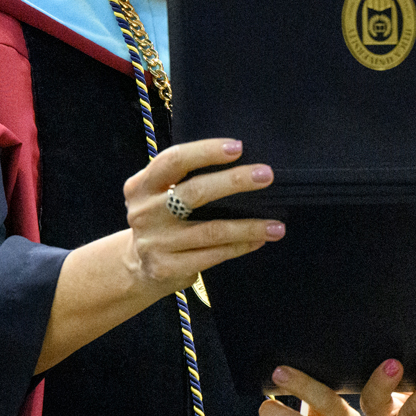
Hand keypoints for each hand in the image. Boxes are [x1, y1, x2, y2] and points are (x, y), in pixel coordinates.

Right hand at [122, 137, 283, 294]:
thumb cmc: (162, 220)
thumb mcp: (159, 194)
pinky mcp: (167, 267)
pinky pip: (213, 255)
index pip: (173, 160)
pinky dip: (241, 246)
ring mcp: (155, 242)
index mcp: (141, 185)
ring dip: (249, 226)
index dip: (206, 151)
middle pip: (194, 192)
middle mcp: (144, 212)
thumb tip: (241, 161)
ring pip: (211, 230)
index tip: (238, 147)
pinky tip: (260, 240)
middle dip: (234, 181)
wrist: (138, 266)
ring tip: (277, 225)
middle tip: (266, 175)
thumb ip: (184, 179)